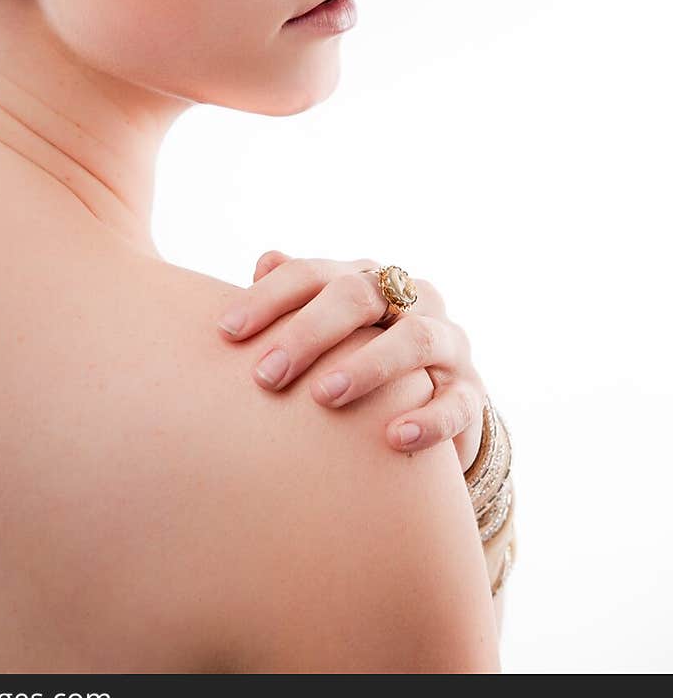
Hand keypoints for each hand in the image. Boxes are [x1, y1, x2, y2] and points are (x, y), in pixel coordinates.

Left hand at [216, 250, 485, 467]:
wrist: (436, 403)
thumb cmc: (360, 357)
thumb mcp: (329, 328)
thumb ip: (298, 297)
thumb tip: (264, 260)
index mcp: (366, 278)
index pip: (315, 274)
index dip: (269, 298)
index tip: (227, 332)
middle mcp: (411, 298)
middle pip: (360, 295)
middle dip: (309, 332)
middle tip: (266, 375)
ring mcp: (447, 342)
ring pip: (415, 339)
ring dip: (367, 366)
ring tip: (323, 396)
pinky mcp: (470, 392)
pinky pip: (456, 402)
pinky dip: (427, 420)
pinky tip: (392, 437)